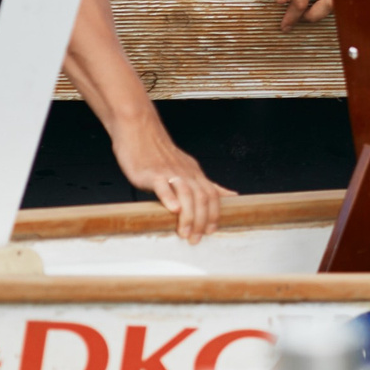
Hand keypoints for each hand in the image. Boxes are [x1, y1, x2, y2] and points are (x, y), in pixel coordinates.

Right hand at [108, 114, 233, 243]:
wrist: (139, 131)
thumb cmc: (160, 153)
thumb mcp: (188, 168)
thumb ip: (207, 184)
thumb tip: (230, 194)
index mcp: (195, 174)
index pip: (212, 195)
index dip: (214, 214)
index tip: (211, 231)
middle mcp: (186, 173)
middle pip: (202, 197)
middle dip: (202, 221)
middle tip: (196, 239)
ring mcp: (170, 172)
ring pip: (187, 194)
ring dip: (188, 216)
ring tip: (185, 232)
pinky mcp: (152, 173)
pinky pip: (163, 185)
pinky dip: (170, 198)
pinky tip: (173, 209)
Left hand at [248, 0, 331, 28]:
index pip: (302, 1)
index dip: (292, 17)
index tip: (284, 26)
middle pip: (327, 2)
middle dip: (312, 16)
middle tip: (296, 18)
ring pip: (335, 0)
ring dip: (321, 11)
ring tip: (304, 12)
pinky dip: (324, 5)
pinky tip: (312, 4)